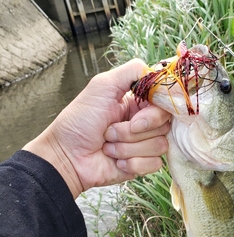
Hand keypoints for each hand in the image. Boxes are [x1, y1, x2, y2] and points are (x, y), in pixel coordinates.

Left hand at [23, 59, 170, 197]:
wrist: (66, 156)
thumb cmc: (79, 121)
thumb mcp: (103, 86)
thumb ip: (132, 71)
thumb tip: (157, 72)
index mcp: (138, 103)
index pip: (165, 103)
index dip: (154, 112)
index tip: (137, 117)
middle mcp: (144, 122)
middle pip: (164, 125)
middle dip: (132, 131)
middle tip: (109, 131)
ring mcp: (144, 144)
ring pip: (159, 145)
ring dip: (127, 147)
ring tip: (107, 145)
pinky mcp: (143, 164)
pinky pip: (154, 164)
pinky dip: (132, 163)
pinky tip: (116, 161)